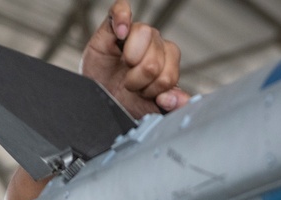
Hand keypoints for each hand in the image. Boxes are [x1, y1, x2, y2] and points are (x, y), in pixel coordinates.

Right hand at [81, 0, 189, 118]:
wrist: (99, 97)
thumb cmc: (122, 98)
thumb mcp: (148, 108)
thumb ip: (170, 104)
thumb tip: (181, 100)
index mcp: (167, 61)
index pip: (170, 74)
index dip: (154, 89)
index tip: (143, 94)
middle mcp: (154, 44)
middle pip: (155, 60)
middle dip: (139, 80)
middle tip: (129, 84)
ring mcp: (135, 33)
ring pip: (145, 34)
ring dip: (131, 59)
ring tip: (124, 68)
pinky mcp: (114, 25)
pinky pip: (121, 9)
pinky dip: (122, 20)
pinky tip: (120, 34)